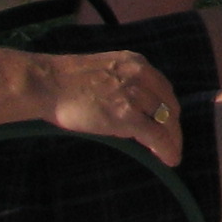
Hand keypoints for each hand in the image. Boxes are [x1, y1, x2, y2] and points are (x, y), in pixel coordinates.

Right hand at [40, 49, 183, 164]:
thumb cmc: (66, 80)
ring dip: (173, 140)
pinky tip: (170, 159)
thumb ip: (123, 83)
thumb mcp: (105, 72)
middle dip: (173, 125)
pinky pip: (157, 135)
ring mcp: (135, 95)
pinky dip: (167, 149)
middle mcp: (140, 75)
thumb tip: (133, 106)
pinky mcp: (127, 115)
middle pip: (169, 104)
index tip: (169, 121)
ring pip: (167, 120)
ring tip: (172, 154)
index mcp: (135, 63)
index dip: (169, 107)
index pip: (163, 88)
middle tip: (172, 141)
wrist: (48, 83)